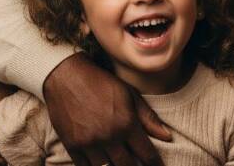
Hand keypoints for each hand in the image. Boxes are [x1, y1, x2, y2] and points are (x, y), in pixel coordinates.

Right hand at [43, 53, 170, 165]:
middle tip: (139, 164)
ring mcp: (89, 144)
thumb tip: (167, 137)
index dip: (154, 164)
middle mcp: (108, 136)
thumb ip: (148, 118)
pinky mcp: (72, 146)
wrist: (66, 76)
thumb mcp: (129, 94)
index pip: (146, 154)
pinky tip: (104, 163)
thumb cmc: (101, 82)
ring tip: (121, 162)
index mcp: (126, 123)